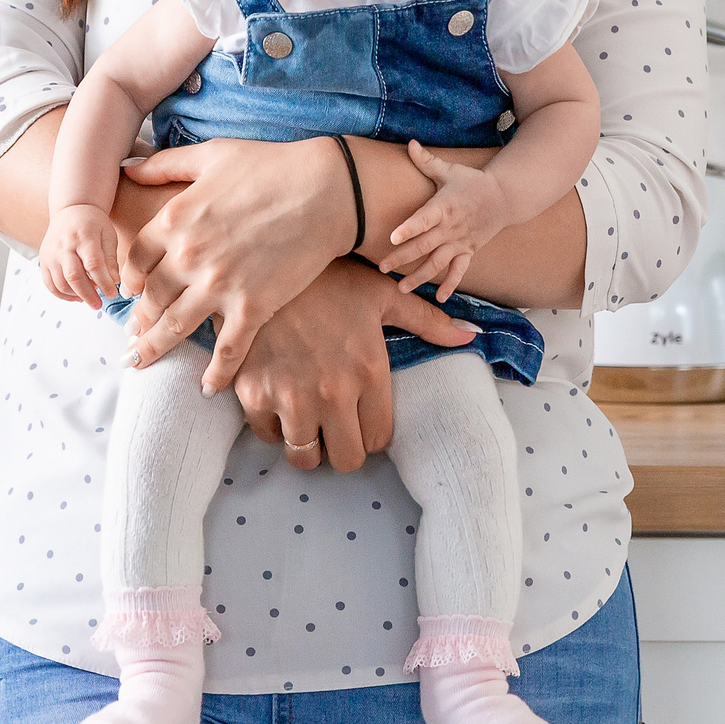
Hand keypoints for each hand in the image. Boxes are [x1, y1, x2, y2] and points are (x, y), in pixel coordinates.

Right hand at [37, 205, 117, 308]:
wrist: (71, 210)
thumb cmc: (93, 223)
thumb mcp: (108, 236)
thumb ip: (111, 259)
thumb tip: (114, 282)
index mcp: (83, 236)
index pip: (93, 264)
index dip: (103, 282)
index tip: (112, 293)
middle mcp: (64, 245)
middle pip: (73, 276)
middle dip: (88, 294)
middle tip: (98, 305)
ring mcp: (51, 254)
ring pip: (60, 283)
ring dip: (76, 295)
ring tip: (90, 298)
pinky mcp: (44, 261)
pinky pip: (50, 284)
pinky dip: (62, 295)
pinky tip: (76, 296)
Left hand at [118, 138, 356, 391]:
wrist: (327, 189)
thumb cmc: (271, 166)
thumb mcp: (210, 155)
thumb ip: (164, 165)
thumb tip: (127, 168)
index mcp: (175, 219)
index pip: (136, 260)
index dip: (130, 280)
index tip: (131, 293)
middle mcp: (190, 255)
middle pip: (151, 298)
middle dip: (138, 321)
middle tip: (130, 338)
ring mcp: (220, 285)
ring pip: (175, 327)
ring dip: (153, 349)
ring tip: (140, 364)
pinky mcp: (253, 306)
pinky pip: (226, 350)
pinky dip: (214, 373)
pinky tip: (206, 388)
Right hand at [224, 263, 481, 472]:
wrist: (265, 264)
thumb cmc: (328, 279)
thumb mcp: (381, 294)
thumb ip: (426, 321)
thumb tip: (471, 335)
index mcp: (368, 371)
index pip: (379, 439)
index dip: (371, 431)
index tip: (361, 417)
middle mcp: (332, 392)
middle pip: (346, 460)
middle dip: (343, 446)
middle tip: (336, 425)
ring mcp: (290, 396)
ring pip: (305, 459)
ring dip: (308, 443)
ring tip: (308, 417)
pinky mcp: (253, 394)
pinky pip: (268, 436)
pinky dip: (273, 424)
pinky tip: (278, 398)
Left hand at [383, 142, 509, 299]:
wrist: (504, 197)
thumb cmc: (472, 182)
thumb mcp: (450, 170)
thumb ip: (427, 161)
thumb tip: (409, 142)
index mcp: (444, 206)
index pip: (424, 219)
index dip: (409, 228)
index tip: (392, 237)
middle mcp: (451, 228)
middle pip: (424, 246)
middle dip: (402, 258)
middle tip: (382, 268)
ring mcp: (460, 242)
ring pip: (438, 263)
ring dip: (420, 277)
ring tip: (402, 289)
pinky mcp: (469, 251)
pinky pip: (460, 270)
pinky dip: (451, 284)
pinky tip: (441, 298)